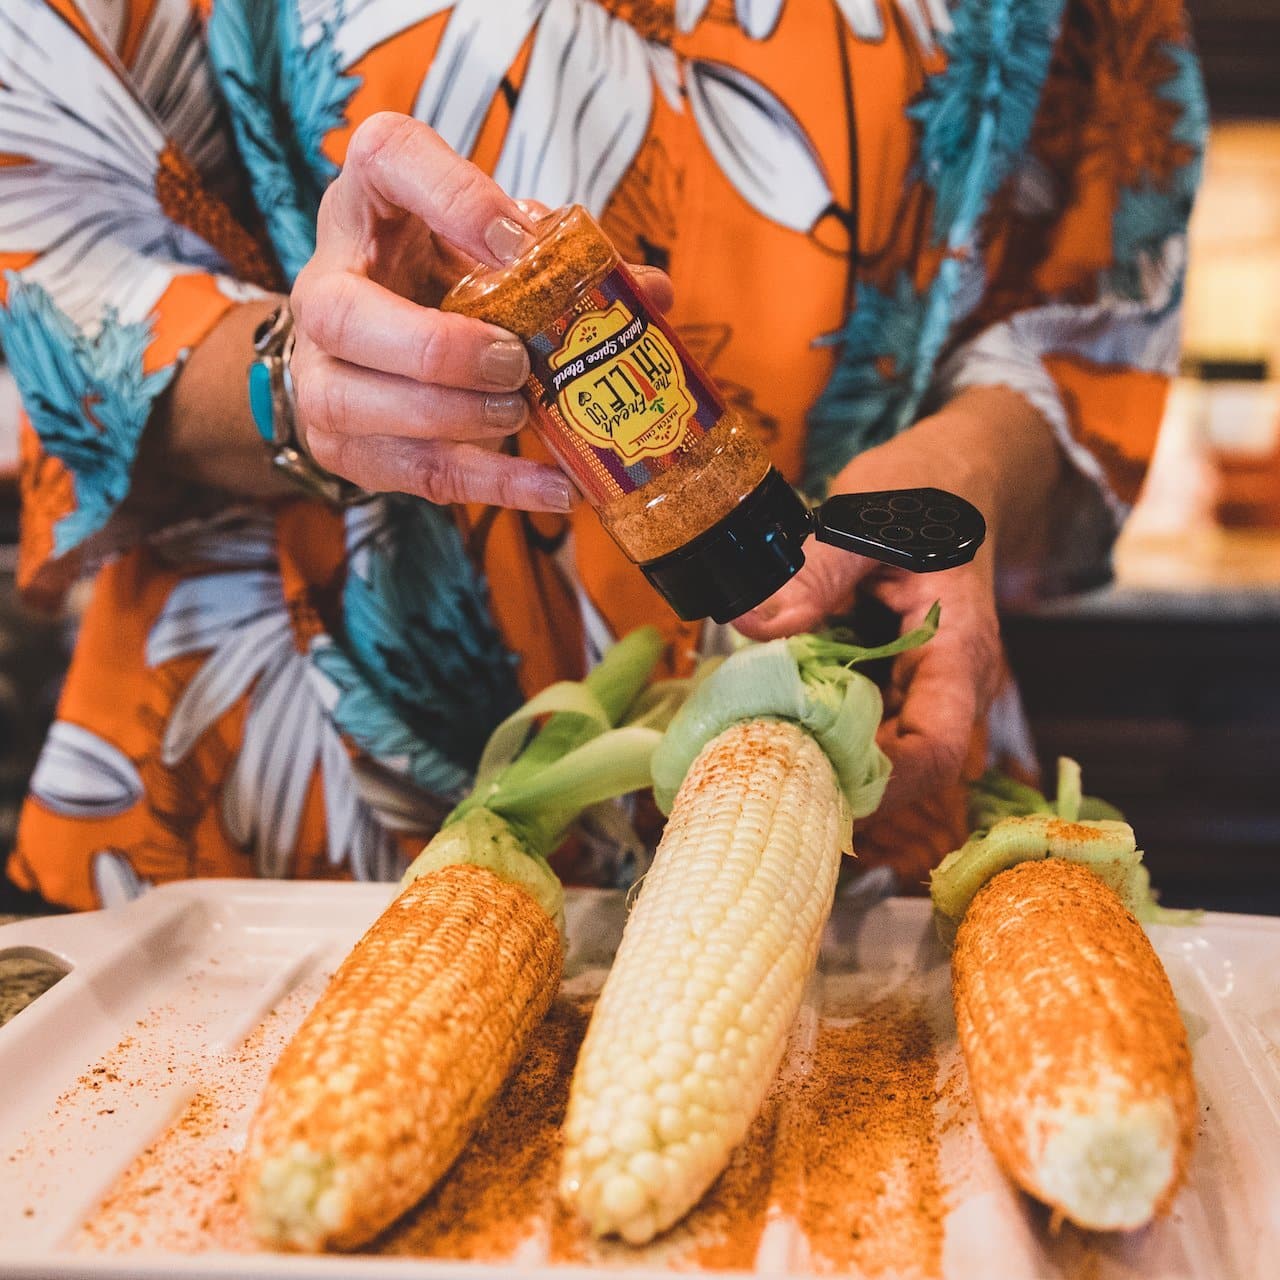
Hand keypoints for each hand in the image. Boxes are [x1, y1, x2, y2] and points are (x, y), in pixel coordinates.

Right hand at [289, 113, 671, 509]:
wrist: (368, 349)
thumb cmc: (437, 281)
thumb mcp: (487, 248)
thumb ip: (561, 261)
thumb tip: (652, 294)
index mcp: (368, 205)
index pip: (384, 158)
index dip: (449, 194)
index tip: (516, 239)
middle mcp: (326, 285)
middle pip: (339, 313)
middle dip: (434, 347)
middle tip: (512, 361)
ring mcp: (320, 373)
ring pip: (354, 403)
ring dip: (449, 417)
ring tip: (519, 413)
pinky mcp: (347, 446)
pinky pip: (411, 471)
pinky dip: (490, 484)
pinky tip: (553, 487)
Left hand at [734, 417, 1005, 810]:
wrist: (953, 474)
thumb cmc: (922, 489)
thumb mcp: (862, 520)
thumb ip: (812, 574)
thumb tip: (753, 622)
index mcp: (957, 651)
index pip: (935, 751)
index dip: (882, 784)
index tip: (814, 780)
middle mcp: (951, 684)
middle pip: (906, 767)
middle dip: (840, 776)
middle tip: (765, 763)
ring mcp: (926, 685)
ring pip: (883, 749)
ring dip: (827, 752)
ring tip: (762, 740)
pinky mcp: (899, 678)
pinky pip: (866, 719)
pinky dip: (823, 722)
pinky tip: (775, 711)